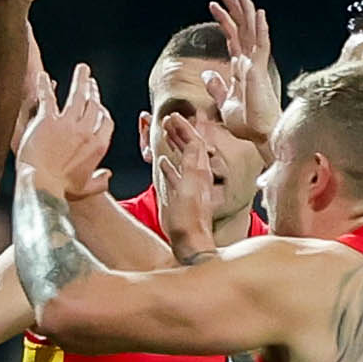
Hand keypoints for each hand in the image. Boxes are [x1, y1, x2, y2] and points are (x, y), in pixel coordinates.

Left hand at [18, 62, 112, 196]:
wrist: (41, 186)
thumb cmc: (62, 190)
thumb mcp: (85, 189)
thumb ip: (99, 182)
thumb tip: (108, 175)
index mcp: (97, 146)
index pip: (106, 122)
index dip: (103, 112)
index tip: (100, 105)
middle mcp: (85, 131)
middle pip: (94, 105)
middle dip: (94, 91)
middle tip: (91, 82)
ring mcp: (67, 124)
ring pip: (77, 96)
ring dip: (80, 80)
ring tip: (82, 69)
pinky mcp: (47, 120)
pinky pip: (48, 98)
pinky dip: (46, 85)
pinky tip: (43, 76)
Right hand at [154, 112, 220, 256]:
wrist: (191, 245)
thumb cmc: (188, 221)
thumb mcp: (188, 188)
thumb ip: (191, 163)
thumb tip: (194, 140)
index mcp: (200, 172)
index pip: (195, 141)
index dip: (185, 127)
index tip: (173, 115)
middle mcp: (198, 177)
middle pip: (191, 147)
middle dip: (180, 132)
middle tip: (168, 120)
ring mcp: (191, 188)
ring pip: (184, 159)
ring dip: (175, 145)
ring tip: (165, 134)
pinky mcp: (184, 199)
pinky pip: (176, 176)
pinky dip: (170, 166)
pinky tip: (162, 163)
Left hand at [204, 0, 280, 147]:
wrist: (260, 136)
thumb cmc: (248, 123)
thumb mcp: (225, 103)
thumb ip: (217, 87)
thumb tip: (208, 73)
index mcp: (241, 68)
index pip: (233, 37)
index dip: (224, 20)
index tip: (213, 4)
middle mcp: (250, 62)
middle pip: (242, 28)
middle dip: (233, 7)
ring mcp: (256, 65)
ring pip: (251, 31)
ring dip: (245, 10)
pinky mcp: (259, 72)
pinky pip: (260, 46)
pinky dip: (259, 29)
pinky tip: (258, 13)